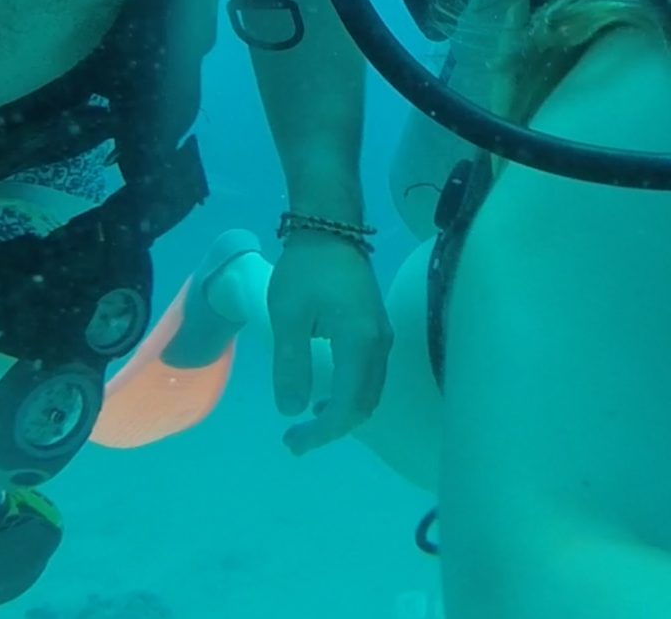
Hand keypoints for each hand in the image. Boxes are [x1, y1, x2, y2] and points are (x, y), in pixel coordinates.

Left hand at [267, 231, 393, 454]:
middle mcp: (379, 345)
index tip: (292, 442)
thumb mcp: (288, 316)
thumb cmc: (305, 270)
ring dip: (341, 415)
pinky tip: (324, 399)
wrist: (330, 228)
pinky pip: (369, 378)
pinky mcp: (376, 331)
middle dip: (332, 430)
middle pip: (364, 404)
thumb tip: (292, 410)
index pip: (348, 405)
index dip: (322, 432)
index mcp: (360, 343)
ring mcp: (381, 337)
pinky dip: (349, 397)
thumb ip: (291, 364)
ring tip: (306, 425)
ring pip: (369, 393)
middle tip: (295, 441)